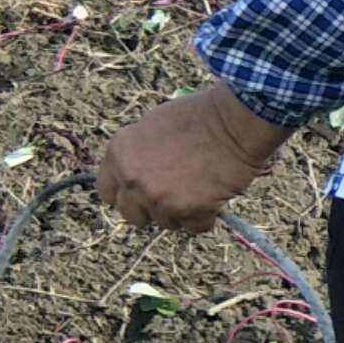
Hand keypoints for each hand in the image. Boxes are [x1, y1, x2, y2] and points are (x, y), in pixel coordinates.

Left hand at [100, 84, 291, 233]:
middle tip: (175, 196)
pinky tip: (215, 197)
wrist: (235, 121)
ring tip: (201, 189)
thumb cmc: (200, 115)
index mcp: (118, 154)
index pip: (108, 193)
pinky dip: (207, 217)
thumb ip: (137, 153)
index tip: (143, 193)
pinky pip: (195, 227)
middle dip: (152, 209)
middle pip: (132, 215)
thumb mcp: (153, 125)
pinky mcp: (187, 210)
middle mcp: (132, 179)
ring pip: (165, 223)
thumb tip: (136, 173)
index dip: (128, 194)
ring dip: (182, 213)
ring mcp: (158, 197)